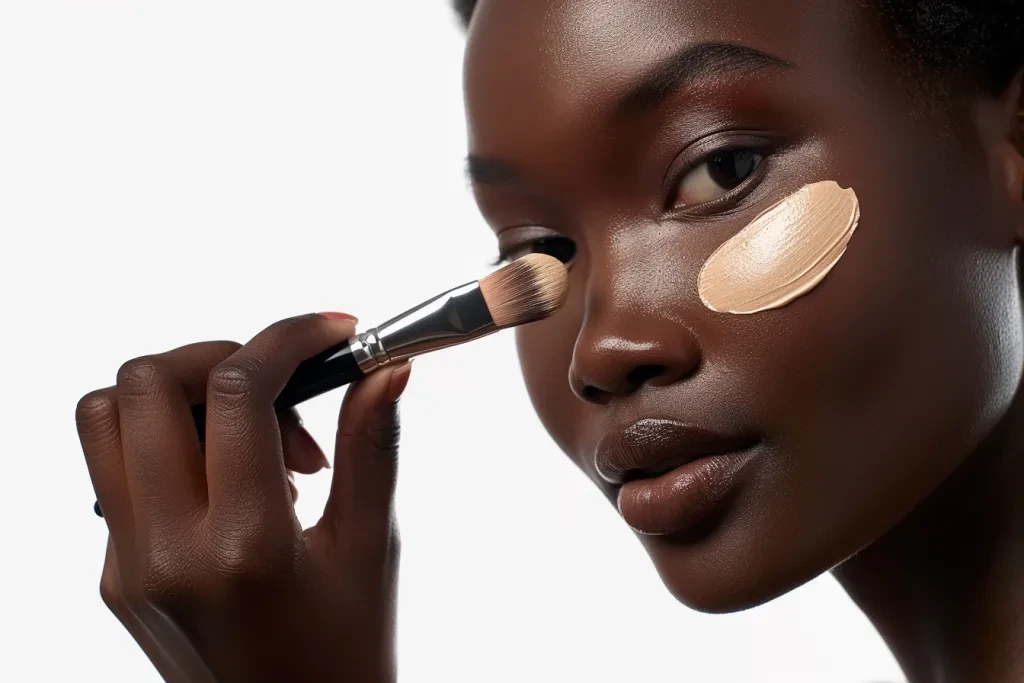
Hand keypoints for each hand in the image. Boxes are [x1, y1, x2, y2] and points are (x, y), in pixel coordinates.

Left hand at [76, 313, 411, 681]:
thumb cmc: (345, 653)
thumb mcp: (367, 546)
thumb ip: (370, 446)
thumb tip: (386, 369)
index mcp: (244, 546)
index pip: (238, 391)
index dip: (289, 337)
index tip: (333, 332)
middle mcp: (166, 552)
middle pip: (144, 384)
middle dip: (221, 354)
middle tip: (285, 387)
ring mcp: (127, 564)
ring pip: (109, 419)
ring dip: (184, 397)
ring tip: (260, 440)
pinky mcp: (114, 575)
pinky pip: (121, 472)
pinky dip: (177, 446)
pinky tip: (239, 486)